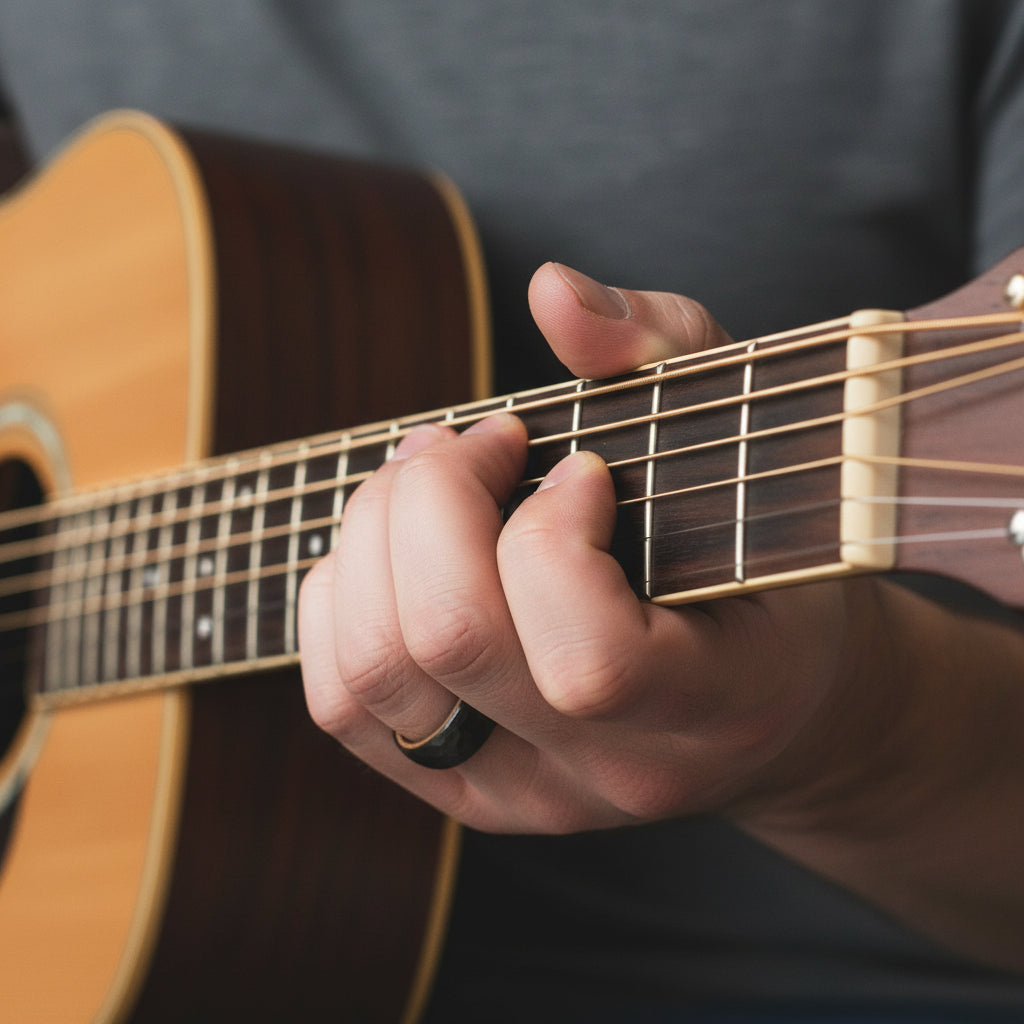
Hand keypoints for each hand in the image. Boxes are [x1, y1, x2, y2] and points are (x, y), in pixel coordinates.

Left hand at [298, 262, 879, 829]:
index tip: (579, 468)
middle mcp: (606, 771)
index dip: (553, 532)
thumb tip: (550, 290)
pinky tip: (392, 551)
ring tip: (427, 482)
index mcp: (713, 703)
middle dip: (434, 499)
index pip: (592, 659)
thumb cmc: (760, 559)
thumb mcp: (744, 443)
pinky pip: (343, 704)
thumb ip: (660, 350)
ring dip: (372, 539)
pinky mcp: (460, 786)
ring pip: (374, 673)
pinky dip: (338, 600)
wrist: (764, 705)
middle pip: (451, 639)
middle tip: (477, 444)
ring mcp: (524, 792)